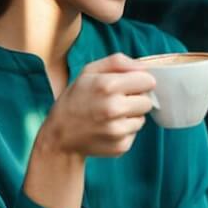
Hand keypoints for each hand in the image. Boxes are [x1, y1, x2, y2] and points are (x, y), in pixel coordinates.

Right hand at [37, 53, 155, 158]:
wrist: (60, 135)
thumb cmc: (76, 99)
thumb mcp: (89, 72)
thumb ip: (118, 62)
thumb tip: (144, 67)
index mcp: (108, 85)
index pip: (148, 81)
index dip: (139, 82)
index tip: (129, 85)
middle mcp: (114, 108)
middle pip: (147, 101)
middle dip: (136, 100)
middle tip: (117, 101)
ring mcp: (118, 130)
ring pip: (142, 119)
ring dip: (130, 116)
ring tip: (110, 116)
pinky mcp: (120, 146)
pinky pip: (134, 133)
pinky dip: (124, 131)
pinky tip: (108, 128)